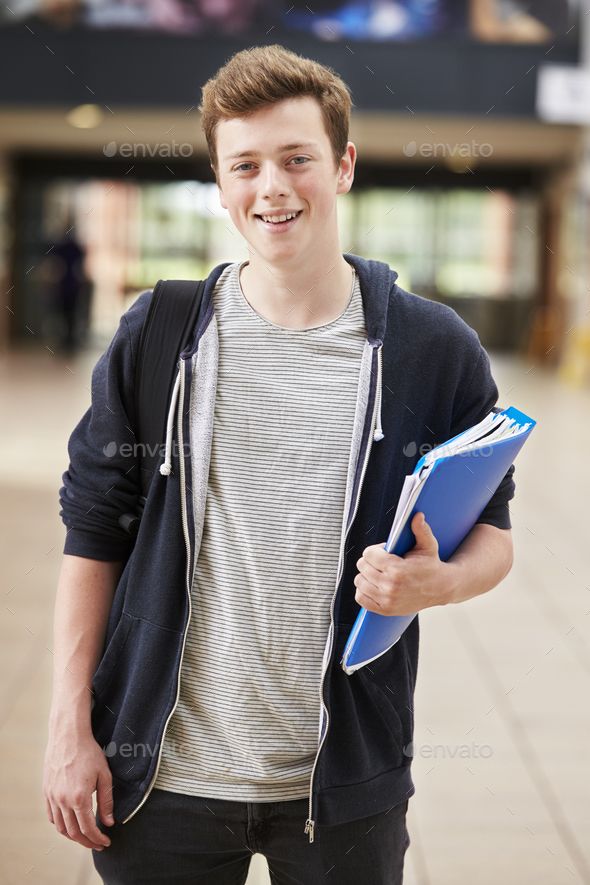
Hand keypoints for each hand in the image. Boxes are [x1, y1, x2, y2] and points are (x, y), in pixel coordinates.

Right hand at [43, 730, 113, 850]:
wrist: (68, 737)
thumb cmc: (89, 753)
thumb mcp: (104, 775)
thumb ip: (106, 801)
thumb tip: (109, 822)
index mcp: (79, 798)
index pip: (88, 828)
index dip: (97, 839)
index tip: (106, 842)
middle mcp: (63, 801)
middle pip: (73, 832)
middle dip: (87, 842)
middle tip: (98, 844)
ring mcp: (53, 797)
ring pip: (60, 827)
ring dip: (73, 836)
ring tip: (85, 837)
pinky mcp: (47, 792)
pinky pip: (51, 816)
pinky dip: (60, 825)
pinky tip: (70, 824)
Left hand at [354, 512, 451, 614]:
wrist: (441, 589)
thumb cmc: (432, 566)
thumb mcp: (428, 546)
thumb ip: (421, 530)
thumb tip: (417, 516)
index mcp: (397, 569)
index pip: (368, 554)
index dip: (374, 550)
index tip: (382, 552)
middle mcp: (390, 586)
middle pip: (362, 566)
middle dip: (370, 561)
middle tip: (381, 562)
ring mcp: (386, 600)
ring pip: (359, 581)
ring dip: (366, 575)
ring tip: (378, 572)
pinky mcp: (385, 610)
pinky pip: (361, 598)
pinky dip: (364, 591)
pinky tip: (374, 585)